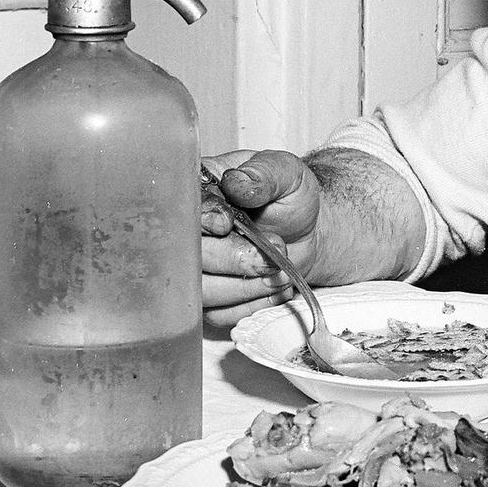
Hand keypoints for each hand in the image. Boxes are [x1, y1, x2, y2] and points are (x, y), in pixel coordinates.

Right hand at [200, 148, 321, 328]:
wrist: (307, 230)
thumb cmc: (290, 197)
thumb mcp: (286, 173)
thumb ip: (264, 173)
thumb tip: (238, 182)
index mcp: (198, 192)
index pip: (180, 211)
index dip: (201, 222)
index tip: (228, 223)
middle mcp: (188, 234)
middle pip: (188, 257)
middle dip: (234, 257)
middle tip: (275, 247)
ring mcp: (195, 270)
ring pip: (202, 291)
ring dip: (246, 285)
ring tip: (280, 269)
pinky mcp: (210, 300)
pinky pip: (221, 313)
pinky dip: (253, 302)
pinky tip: (275, 285)